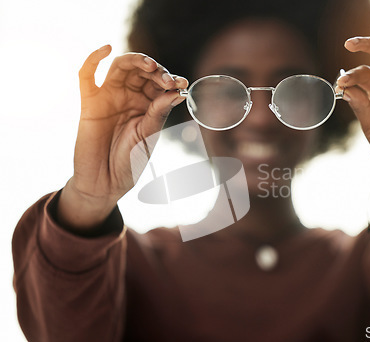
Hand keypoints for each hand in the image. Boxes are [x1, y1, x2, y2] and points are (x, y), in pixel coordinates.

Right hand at [58, 45, 187, 230]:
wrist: (106, 182)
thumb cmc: (131, 161)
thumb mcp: (149, 135)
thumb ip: (159, 112)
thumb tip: (178, 92)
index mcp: (148, 104)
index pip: (159, 82)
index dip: (170, 79)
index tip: (182, 84)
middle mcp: (129, 96)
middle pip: (141, 70)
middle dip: (156, 70)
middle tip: (166, 79)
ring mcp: (109, 97)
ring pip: (120, 67)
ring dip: (135, 61)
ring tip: (149, 65)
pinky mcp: (89, 101)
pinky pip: (87, 74)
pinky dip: (93, 58)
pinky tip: (106, 49)